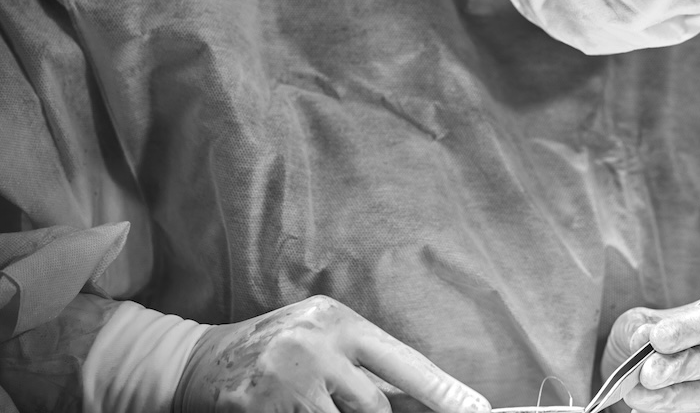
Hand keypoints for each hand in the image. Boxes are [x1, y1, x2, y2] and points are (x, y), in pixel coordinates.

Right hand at [174, 295, 489, 412]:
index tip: (478, 410)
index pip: (403, 362)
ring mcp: (285, 377)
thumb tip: (419, 401)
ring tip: (307, 402)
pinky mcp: (259, 407)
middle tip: (342, 404)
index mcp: (339, 320)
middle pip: (373, 407)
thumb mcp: (324, 342)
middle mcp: (316, 343)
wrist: (197, 360)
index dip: (443, 392)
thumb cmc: (278, 349)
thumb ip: (365, 366)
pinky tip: (289, 409)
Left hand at [602, 292, 699, 412]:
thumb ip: (646, 323)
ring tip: (639, 396)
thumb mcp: (653, 320)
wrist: (666, 373)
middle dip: (684, 366)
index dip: (690, 328)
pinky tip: (649, 410)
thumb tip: (642, 337)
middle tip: (646, 373)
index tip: (657, 338)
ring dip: (677, 397)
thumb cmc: (666, 338)